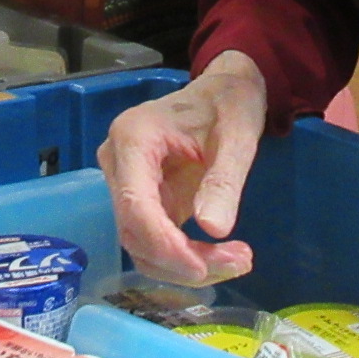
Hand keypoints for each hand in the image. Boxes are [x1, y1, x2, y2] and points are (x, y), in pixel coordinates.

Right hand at [97, 51, 266, 284]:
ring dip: (186, 265)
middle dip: (182, 260)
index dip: (163, 244)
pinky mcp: (142, 200)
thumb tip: (212, 229)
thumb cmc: (229, 104)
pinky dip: (186, 256)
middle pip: (135, 232)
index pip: (134, 204)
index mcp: (133, 138)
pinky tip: (223, 256)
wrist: (223, 91)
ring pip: (142, 245)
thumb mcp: (238, 136)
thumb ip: (224, 181)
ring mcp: (126, 183)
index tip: (202, 266)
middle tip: (240, 262)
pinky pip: (154, 240)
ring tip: (239, 260)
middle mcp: (118, 162)